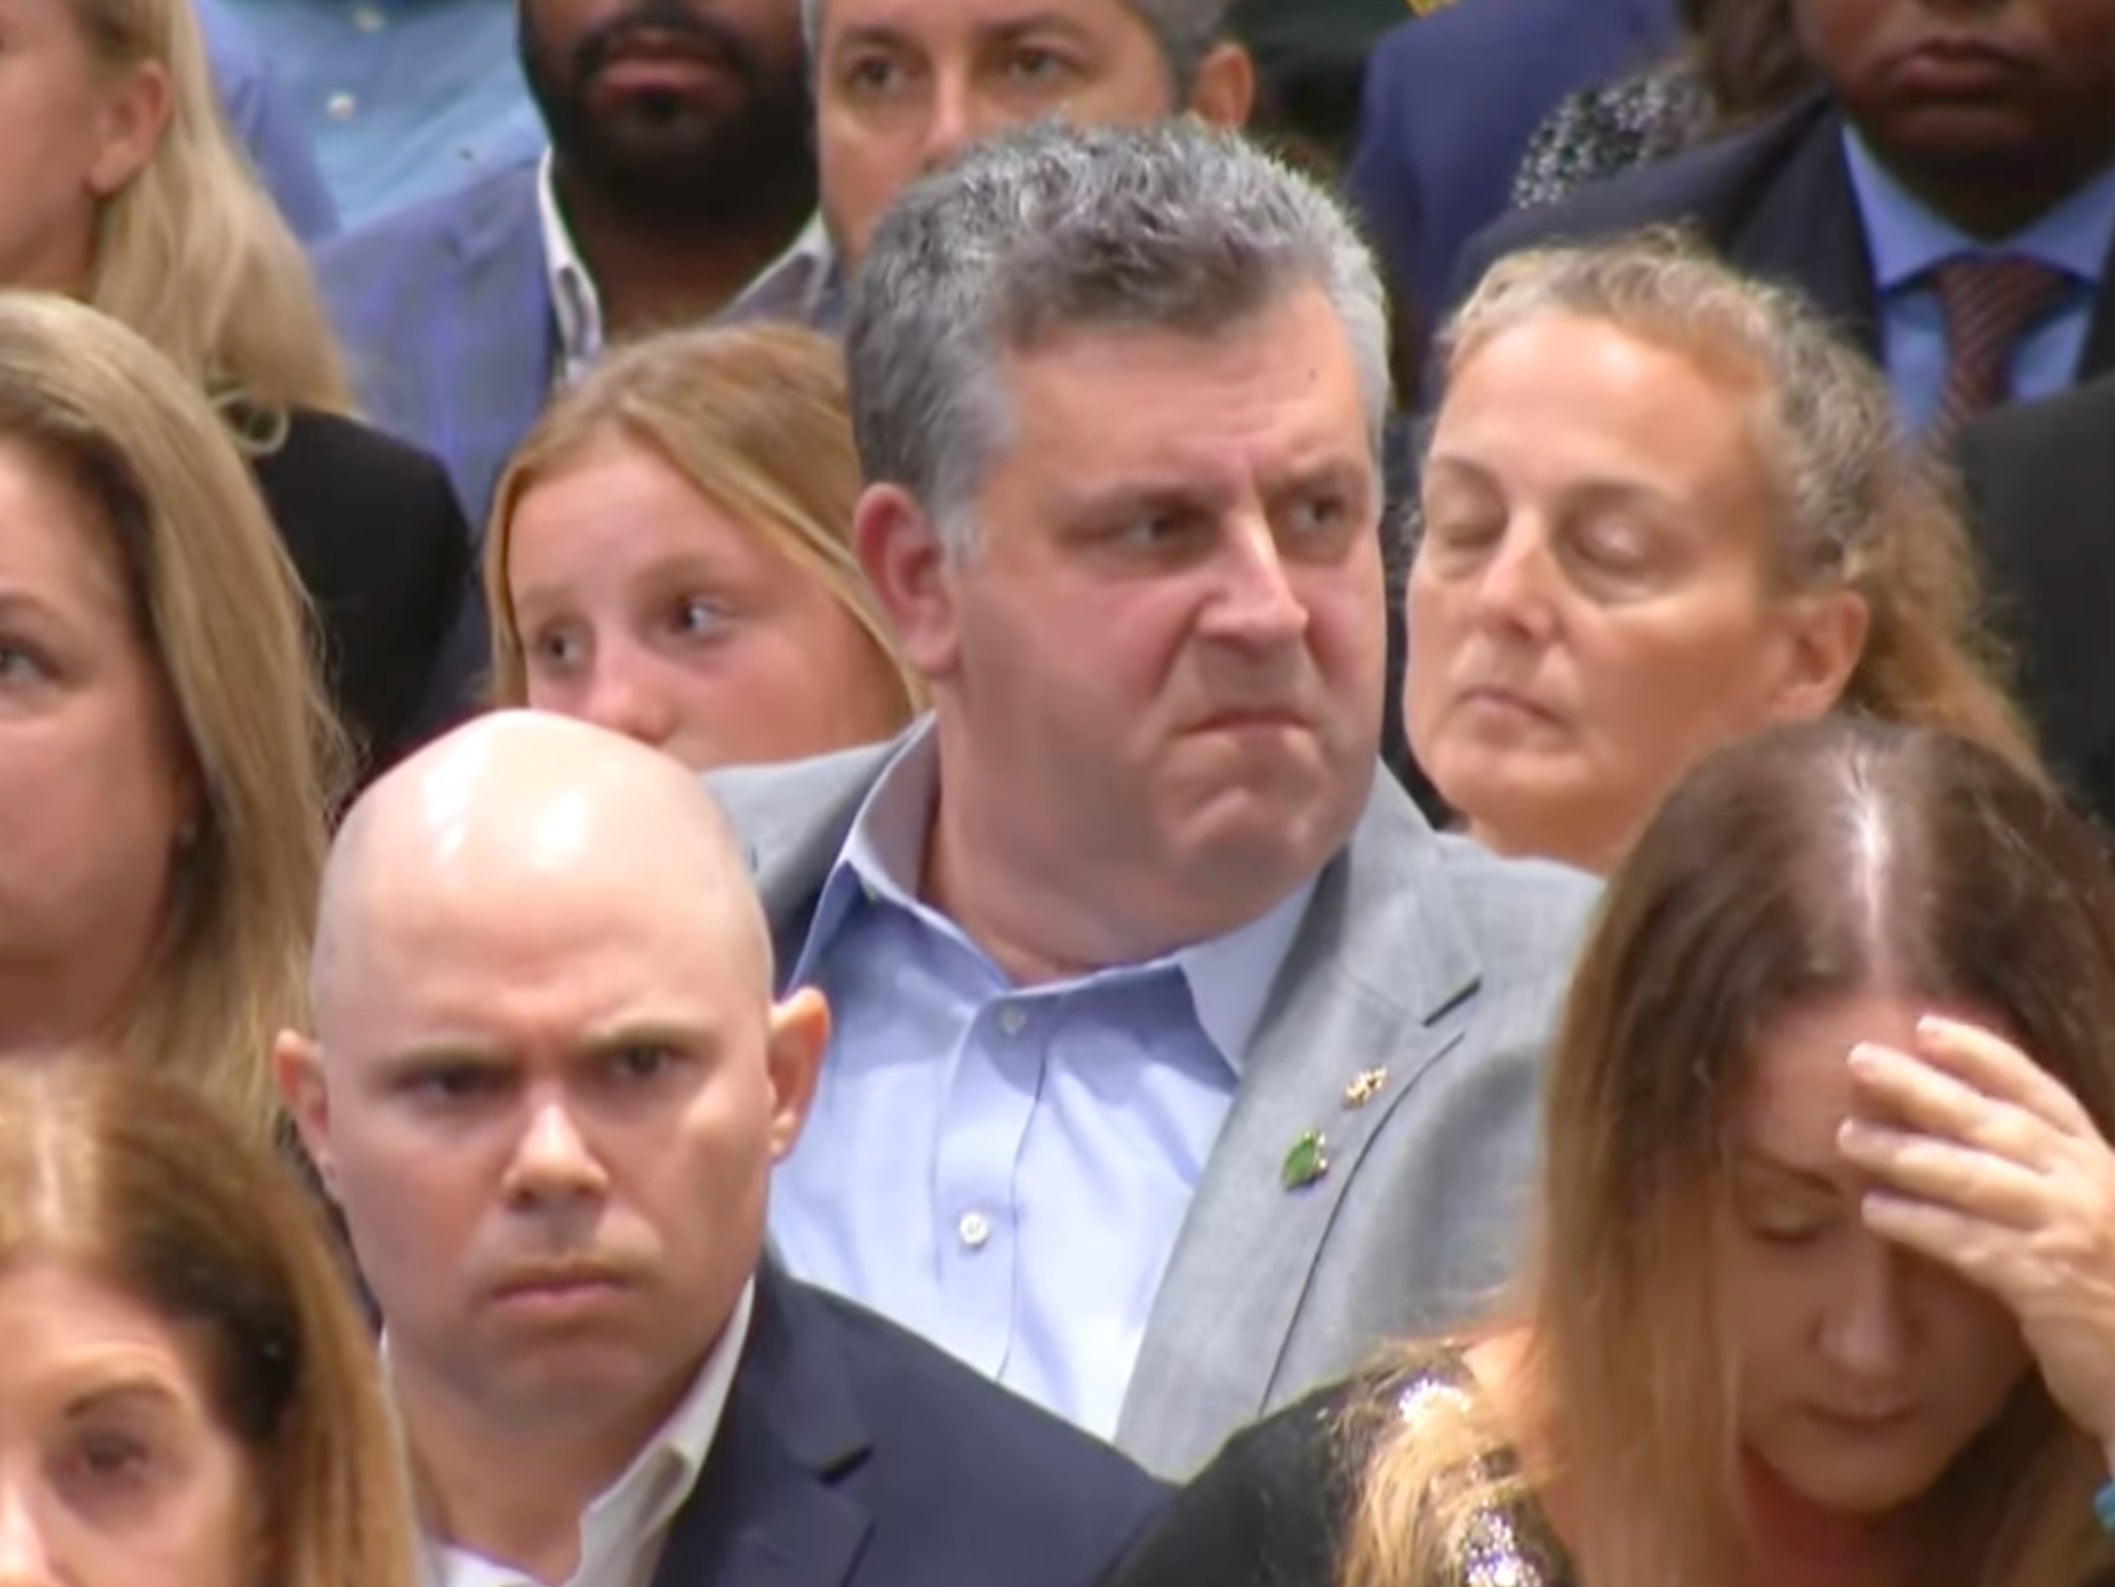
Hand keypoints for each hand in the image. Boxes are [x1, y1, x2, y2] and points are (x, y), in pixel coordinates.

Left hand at [1838, 1015, 2114, 1456]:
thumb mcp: (2089, 1219)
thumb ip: (2041, 1178)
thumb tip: (1957, 1141)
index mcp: (2096, 1163)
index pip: (2039, 1093)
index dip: (1984, 1056)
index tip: (1927, 1026)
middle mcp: (2086, 1185)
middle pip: (1994, 1122)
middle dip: (1924, 1088)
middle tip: (1860, 1060)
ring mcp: (2069, 1231)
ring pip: (1975, 1177)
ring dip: (1906, 1153)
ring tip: (1849, 1136)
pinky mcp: (2048, 1283)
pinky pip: (1970, 1242)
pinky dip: (1920, 1222)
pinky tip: (1875, 1211)